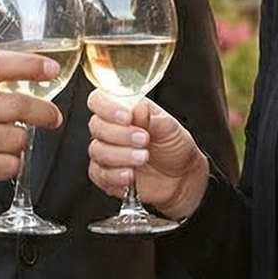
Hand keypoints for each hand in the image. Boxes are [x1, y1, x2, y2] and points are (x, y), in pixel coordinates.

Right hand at [0, 49, 67, 215]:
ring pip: (17, 138)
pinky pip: (9, 165)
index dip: (29, 65)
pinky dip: (11, 164)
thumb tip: (28, 78)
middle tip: (52, 117)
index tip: (51, 69)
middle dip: (43, 112)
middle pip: (16, 106)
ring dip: (20, 143)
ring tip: (4, 144)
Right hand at [83, 92, 211, 220]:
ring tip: (143, 158)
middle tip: (144, 140)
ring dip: (120, 155)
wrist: (181, 178)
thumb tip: (137, 107)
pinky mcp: (105, 175)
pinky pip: (99, 174)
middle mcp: (111, 129)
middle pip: (96, 126)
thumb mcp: (169, 128)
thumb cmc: (174, 148)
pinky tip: (131, 175)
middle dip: (120, 134)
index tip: (127, 117)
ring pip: (97, 151)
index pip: (99, 100)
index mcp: (123, 110)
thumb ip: (151, 118)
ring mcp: (107, 152)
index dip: (107, 107)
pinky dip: (115, 175)